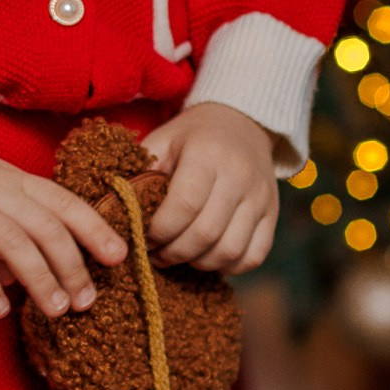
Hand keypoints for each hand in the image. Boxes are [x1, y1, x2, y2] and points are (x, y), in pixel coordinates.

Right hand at [0, 125, 125, 322]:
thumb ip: (7, 232)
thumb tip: (24, 280)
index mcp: (14, 181)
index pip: (64, 203)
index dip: (95, 228)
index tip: (120, 256)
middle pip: (47, 227)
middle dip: (73, 266)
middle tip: (87, 302)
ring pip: (15, 242)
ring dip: (41, 279)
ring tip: (56, 312)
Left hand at [138, 101, 278, 274]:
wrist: (243, 123)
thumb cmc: (192, 137)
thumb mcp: (163, 141)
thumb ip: (141, 172)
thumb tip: (116, 211)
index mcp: (208, 154)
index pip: (184, 205)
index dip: (159, 230)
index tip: (144, 236)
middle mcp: (239, 176)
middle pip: (205, 234)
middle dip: (173, 252)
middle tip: (155, 253)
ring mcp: (260, 197)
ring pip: (230, 251)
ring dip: (198, 263)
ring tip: (180, 255)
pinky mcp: (272, 214)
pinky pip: (254, 255)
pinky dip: (229, 267)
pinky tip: (208, 257)